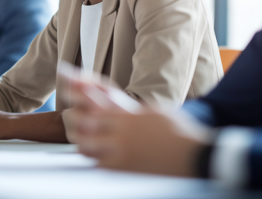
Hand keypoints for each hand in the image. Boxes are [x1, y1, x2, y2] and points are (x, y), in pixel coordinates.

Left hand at [69, 76, 213, 176]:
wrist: (192, 154)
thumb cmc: (176, 131)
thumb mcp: (152, 112)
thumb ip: (130, 110)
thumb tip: (116, 105)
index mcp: (128, 116)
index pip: (95, 106)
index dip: (81, 99)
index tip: (70, 92)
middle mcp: (122, 134)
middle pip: (87, 125)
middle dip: (75, 120)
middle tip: (69, 117)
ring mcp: (122, 152)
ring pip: (89, 146)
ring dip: (81, 140)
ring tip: (78, 135)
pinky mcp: (125, 168)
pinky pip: (100, 163)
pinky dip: (93, 157)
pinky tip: (91, 154)